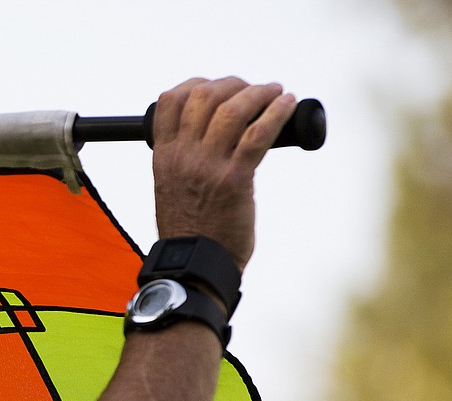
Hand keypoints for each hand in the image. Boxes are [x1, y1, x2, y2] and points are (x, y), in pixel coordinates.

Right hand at [152, 77, 296, 270]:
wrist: (195, 265)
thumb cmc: (190, 230)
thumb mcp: (172, 188)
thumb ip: (184, 161)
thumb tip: (209, 137)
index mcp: (163, 158)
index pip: (168, 102)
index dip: (195, 84)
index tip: (216, 87)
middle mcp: (182, 158)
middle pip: (203, 96)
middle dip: (233, 84)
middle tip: (253, 90)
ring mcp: (207, 167)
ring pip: (233, 110)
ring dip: (259, 93)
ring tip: (275, 93)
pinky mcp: (234, 180)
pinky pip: (259, 134)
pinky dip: (277, 112)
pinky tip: (288, 104)